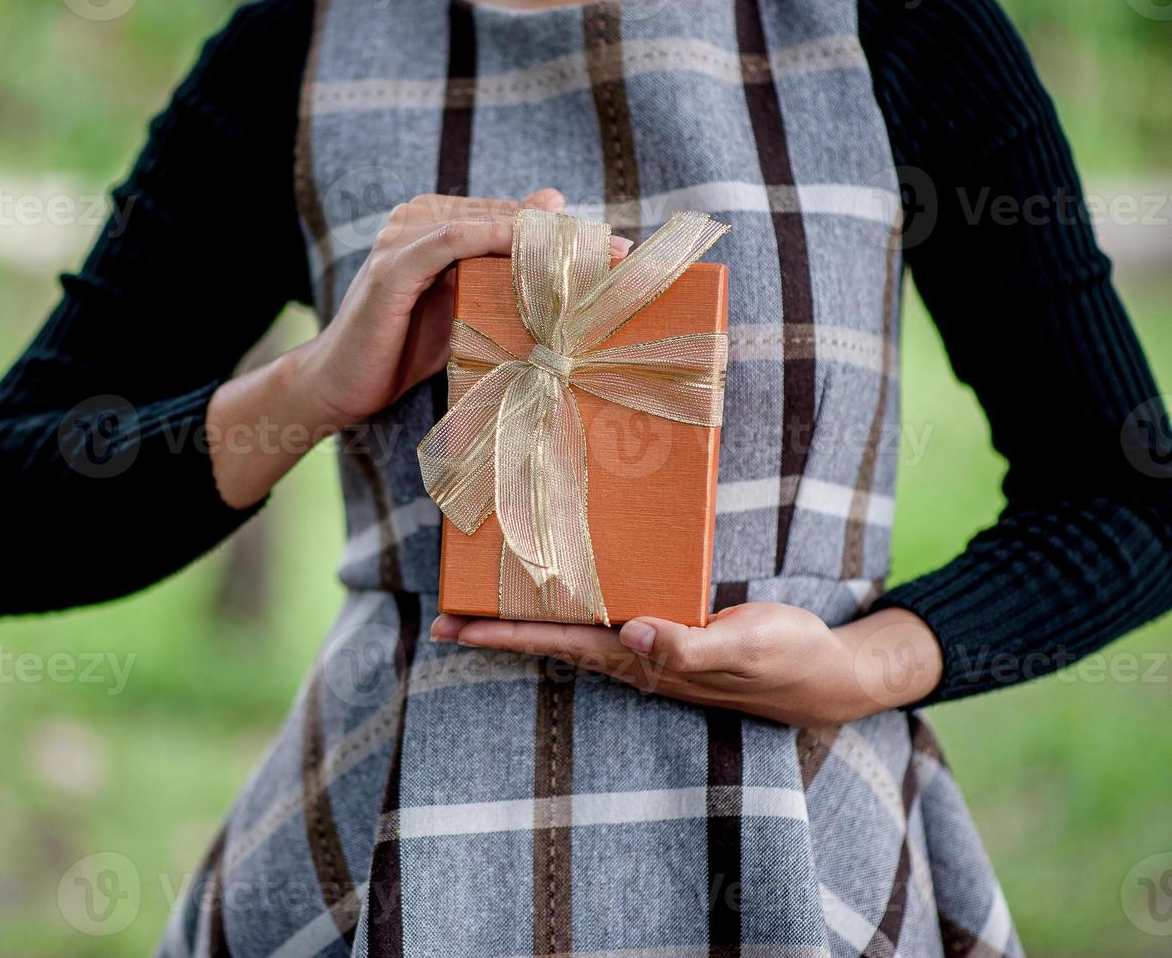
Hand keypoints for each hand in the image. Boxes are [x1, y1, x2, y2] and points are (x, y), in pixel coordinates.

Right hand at [295, 188, 620, 427]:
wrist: (341, 387)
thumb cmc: (404, 352)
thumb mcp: (468, 310)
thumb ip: (505, 277)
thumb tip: (558, 236)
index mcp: (437, 223)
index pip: (511, 218)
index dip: (566, 233)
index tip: (618, 252)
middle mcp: (417, 218)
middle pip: (504, 216)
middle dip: (564, 236)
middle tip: (618, 253)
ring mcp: (402, 237)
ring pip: (484, 223)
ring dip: (540, 239)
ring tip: (590, 259)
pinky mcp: (392, 266)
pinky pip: (451, 243)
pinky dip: (493, 242)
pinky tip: (530, 254)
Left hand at [430, 604, 942, 727]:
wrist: (828, 676)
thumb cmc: (787, 660)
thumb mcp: (745, 649)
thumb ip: (688, 647)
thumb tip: (632, 636)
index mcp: (642, 660)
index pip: (558, 644)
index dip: (503, 635)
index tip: (452, 628)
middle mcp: (635, 657)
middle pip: (551, 640)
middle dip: (495, 630)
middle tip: (441, 619)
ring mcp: (649, 649)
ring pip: (573, 631)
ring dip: (526, 619)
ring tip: (481, 604)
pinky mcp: (667, 634)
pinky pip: (605, 619)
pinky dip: (571, 606)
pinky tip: (560, 593)